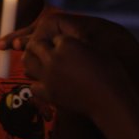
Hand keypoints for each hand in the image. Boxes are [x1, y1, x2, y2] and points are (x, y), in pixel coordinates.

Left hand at [16, 13, 138, 118]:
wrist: (110, 101)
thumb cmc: (110, 73)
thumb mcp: (95, 49)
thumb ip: (79, 40)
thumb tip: (66, 37)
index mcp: (67, 44)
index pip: (54, 37)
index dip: (60, 41)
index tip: (65, 46)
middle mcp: (53, 58)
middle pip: (35, 45)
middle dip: (40, 45)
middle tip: (46, 50)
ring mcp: (48, 76)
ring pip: (28, 62)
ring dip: (33, 60)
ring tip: (42, 63)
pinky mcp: (48, 93)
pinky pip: (33, 85)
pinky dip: (37, 82)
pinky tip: (45, 82)